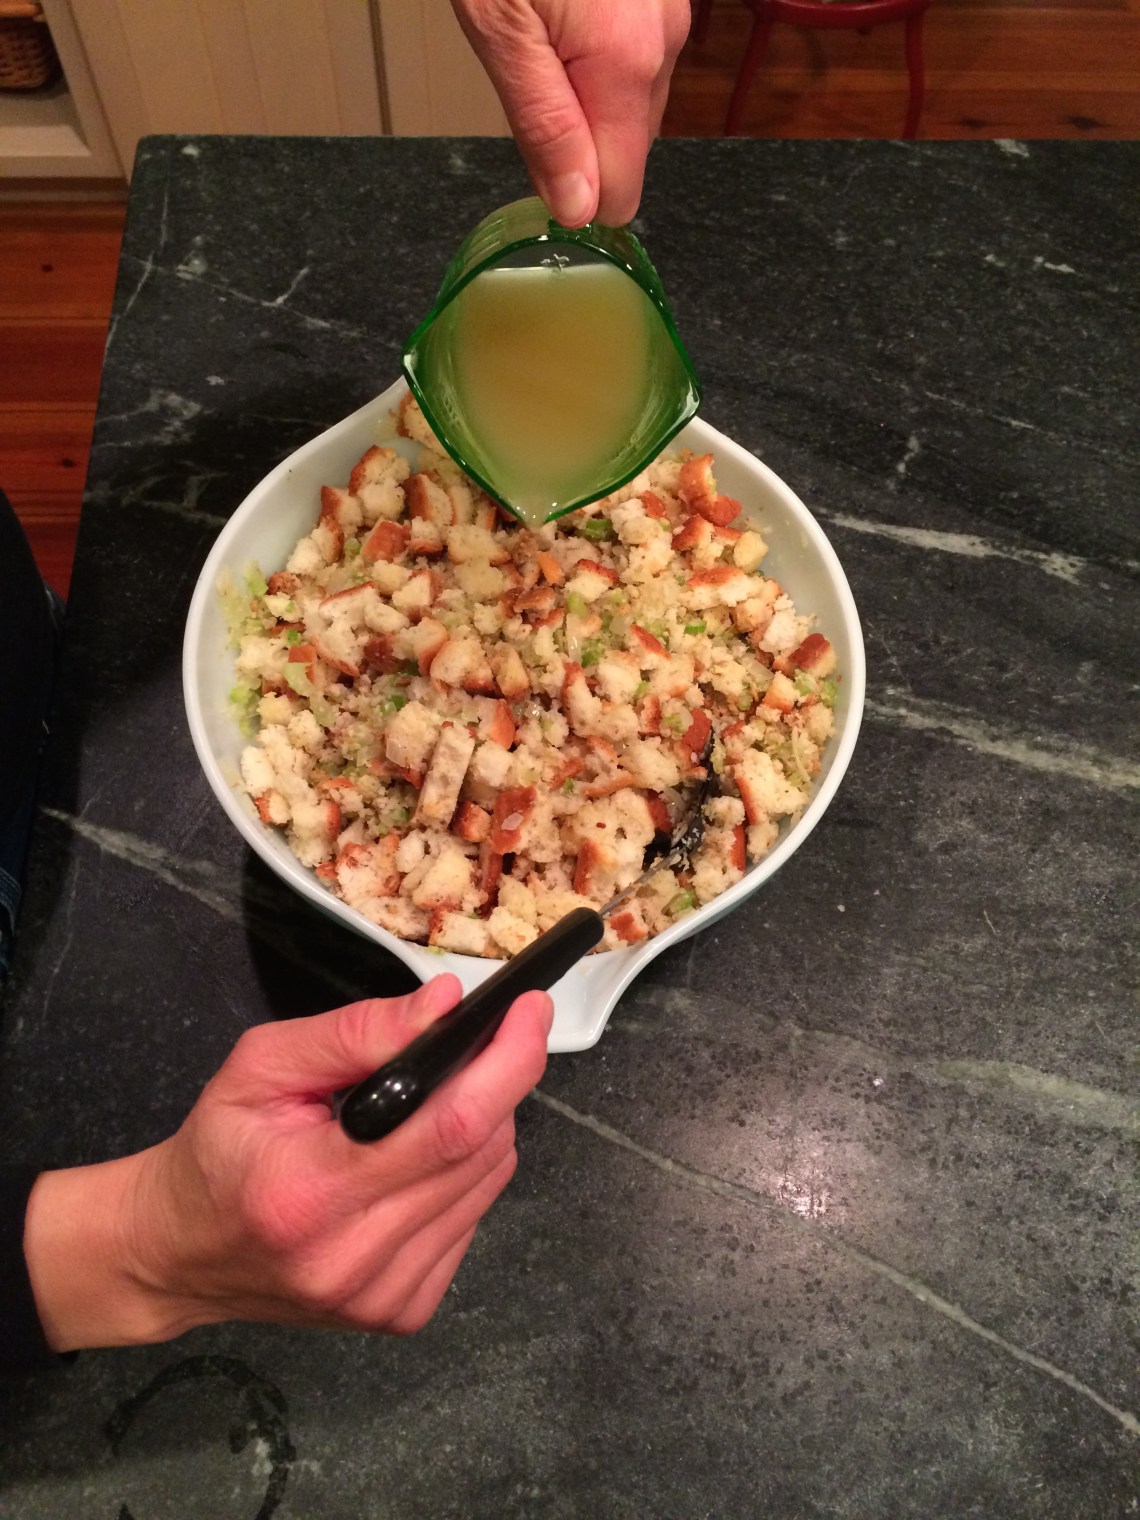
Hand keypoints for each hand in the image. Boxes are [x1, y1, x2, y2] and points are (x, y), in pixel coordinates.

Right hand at [24, 976, 552, 1349]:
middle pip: (480, 1151)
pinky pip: (472, 1218)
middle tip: (483, 1039)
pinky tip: (420, 1156)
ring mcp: (384, 1295)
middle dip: (498, 1080)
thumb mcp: (262, 1065)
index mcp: (314, 1193)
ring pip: (488, 1182)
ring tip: (435, 1099)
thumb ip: (356, 1033)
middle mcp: (356, 1257)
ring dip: (483, 1124)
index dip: (506, 1063)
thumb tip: (445, 1004)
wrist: (180, 1252)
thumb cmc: (218, 1148)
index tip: (530, 1009)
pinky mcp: (402, 1312)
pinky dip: (464, 1172)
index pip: (450, 1126)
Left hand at [452, 0, 690, 226]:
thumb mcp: (501, 28)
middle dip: (578, 134)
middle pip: (626, 150)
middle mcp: (664, 44)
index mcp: (625, 65)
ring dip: (588, 90)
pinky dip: (600, 50)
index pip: (619, 193)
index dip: (571, 190)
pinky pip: (637, 57)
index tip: (529, 146)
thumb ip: (544, 125)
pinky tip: (567, 11)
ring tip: (544, 27)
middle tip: (525, 68)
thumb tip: (576, 210)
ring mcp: (670, 14)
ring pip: (631, 104)